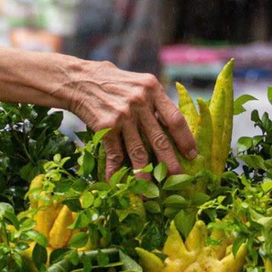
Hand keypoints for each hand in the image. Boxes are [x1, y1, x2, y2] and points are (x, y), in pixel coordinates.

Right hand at [61, 59, 198, 175]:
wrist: (78, 79)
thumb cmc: (112, 82)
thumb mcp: (138, 83)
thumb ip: (153, 102)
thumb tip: (170, 127)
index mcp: (152, 89)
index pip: (175, 118)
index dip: (186, 139)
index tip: (193, 155)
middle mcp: (139, 102)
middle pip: (160, 139)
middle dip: (171, 163)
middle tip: (179, 179)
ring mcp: (122, 115)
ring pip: (139, 152)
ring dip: (146, 175)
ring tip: (150, 192)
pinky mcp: (105, 127)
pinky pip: (115, 155)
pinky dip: (116, 171)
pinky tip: (117, 183)